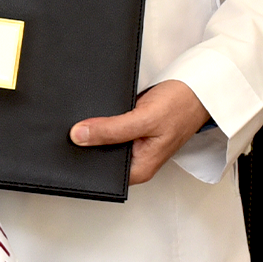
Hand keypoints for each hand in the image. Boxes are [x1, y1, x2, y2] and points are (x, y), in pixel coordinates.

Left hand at [71, 80, 209, 185]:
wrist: (195, 88)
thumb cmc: (181, 107)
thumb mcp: (144, 119)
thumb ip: (111, 130)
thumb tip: (79, 136)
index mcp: (139, 169)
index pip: (101, 172)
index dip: (83, 160)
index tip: (67, 144)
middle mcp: (135, 160)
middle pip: (100, 156)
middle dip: (86, 142)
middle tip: (70, 125)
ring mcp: (133, 144)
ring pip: (103, 140)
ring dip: (93, 127)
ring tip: (82, 114)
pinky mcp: (131, 129)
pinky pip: (110, 127)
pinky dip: (102, 118)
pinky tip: (95, 108)